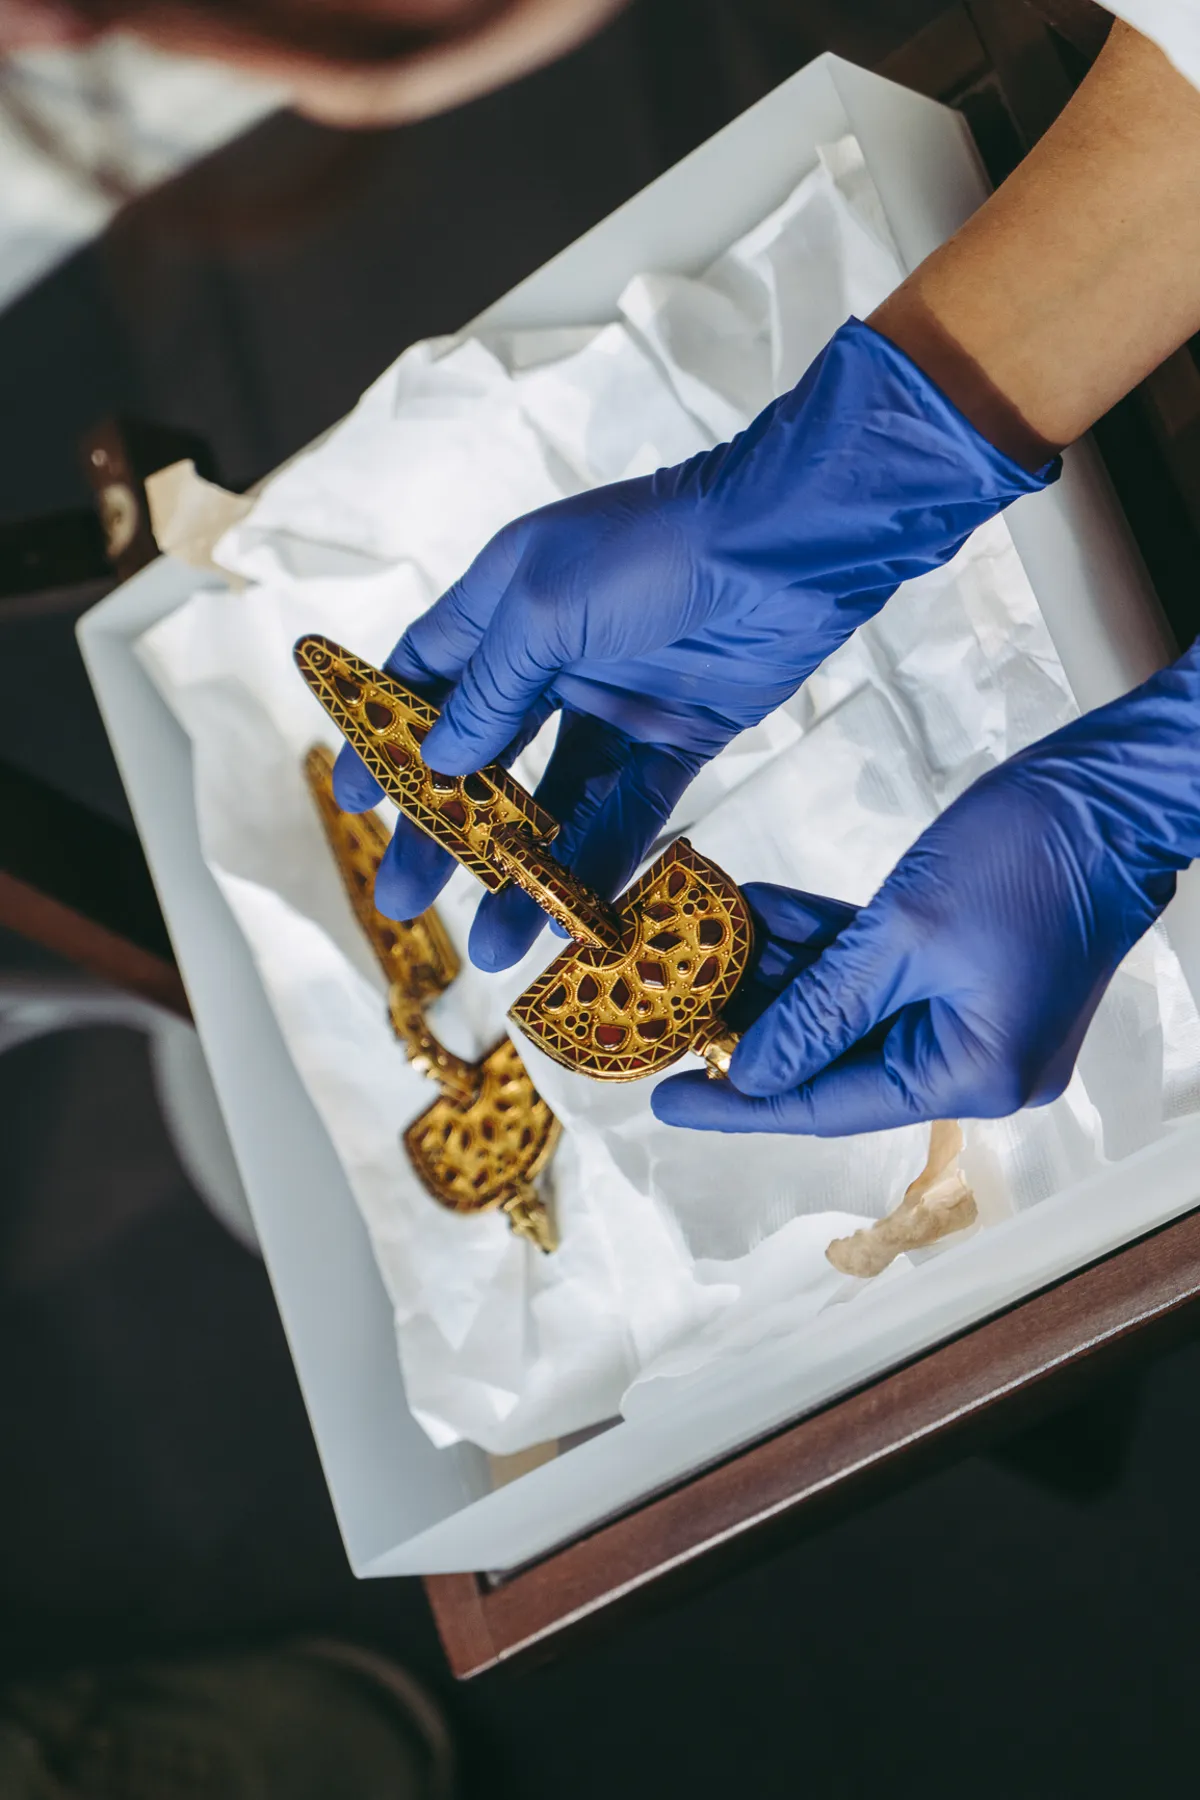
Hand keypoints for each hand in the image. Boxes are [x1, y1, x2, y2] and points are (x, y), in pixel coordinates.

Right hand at [334, 317, 1052, 969]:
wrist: (785, 546)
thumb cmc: (654, 551)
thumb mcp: (546, 608)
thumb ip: (490, 688)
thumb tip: (437, 761)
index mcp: (504, 603)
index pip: (422, 677)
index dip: (381, 737)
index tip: (353, 802)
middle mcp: (551, 657)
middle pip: (478, 759)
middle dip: (441, 833)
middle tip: (401, 902)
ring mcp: (613, 703)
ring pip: (551, 804)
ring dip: (518, 872)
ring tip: (487, 946)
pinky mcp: (675, 738)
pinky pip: (626, 814)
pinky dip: (596, 866)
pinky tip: (564, 917)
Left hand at [654, 653, 1199, 1136]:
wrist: (1111, 792)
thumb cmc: (1028, 855)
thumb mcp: (902, 933)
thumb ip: (819, 1008)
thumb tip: (754, 1071)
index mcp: (973, 1074)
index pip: (832, 1102)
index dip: (742, 1102)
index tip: (668, 1099)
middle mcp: (980, 1062)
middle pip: (840, 1059)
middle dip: (754, 1026)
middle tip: (672, 1011)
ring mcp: (979, 1018)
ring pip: (854, 1011)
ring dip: (782, 976)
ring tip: (704, 948)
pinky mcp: (974, 972)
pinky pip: (883, 974)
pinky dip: (826, 948)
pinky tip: (762, 913)